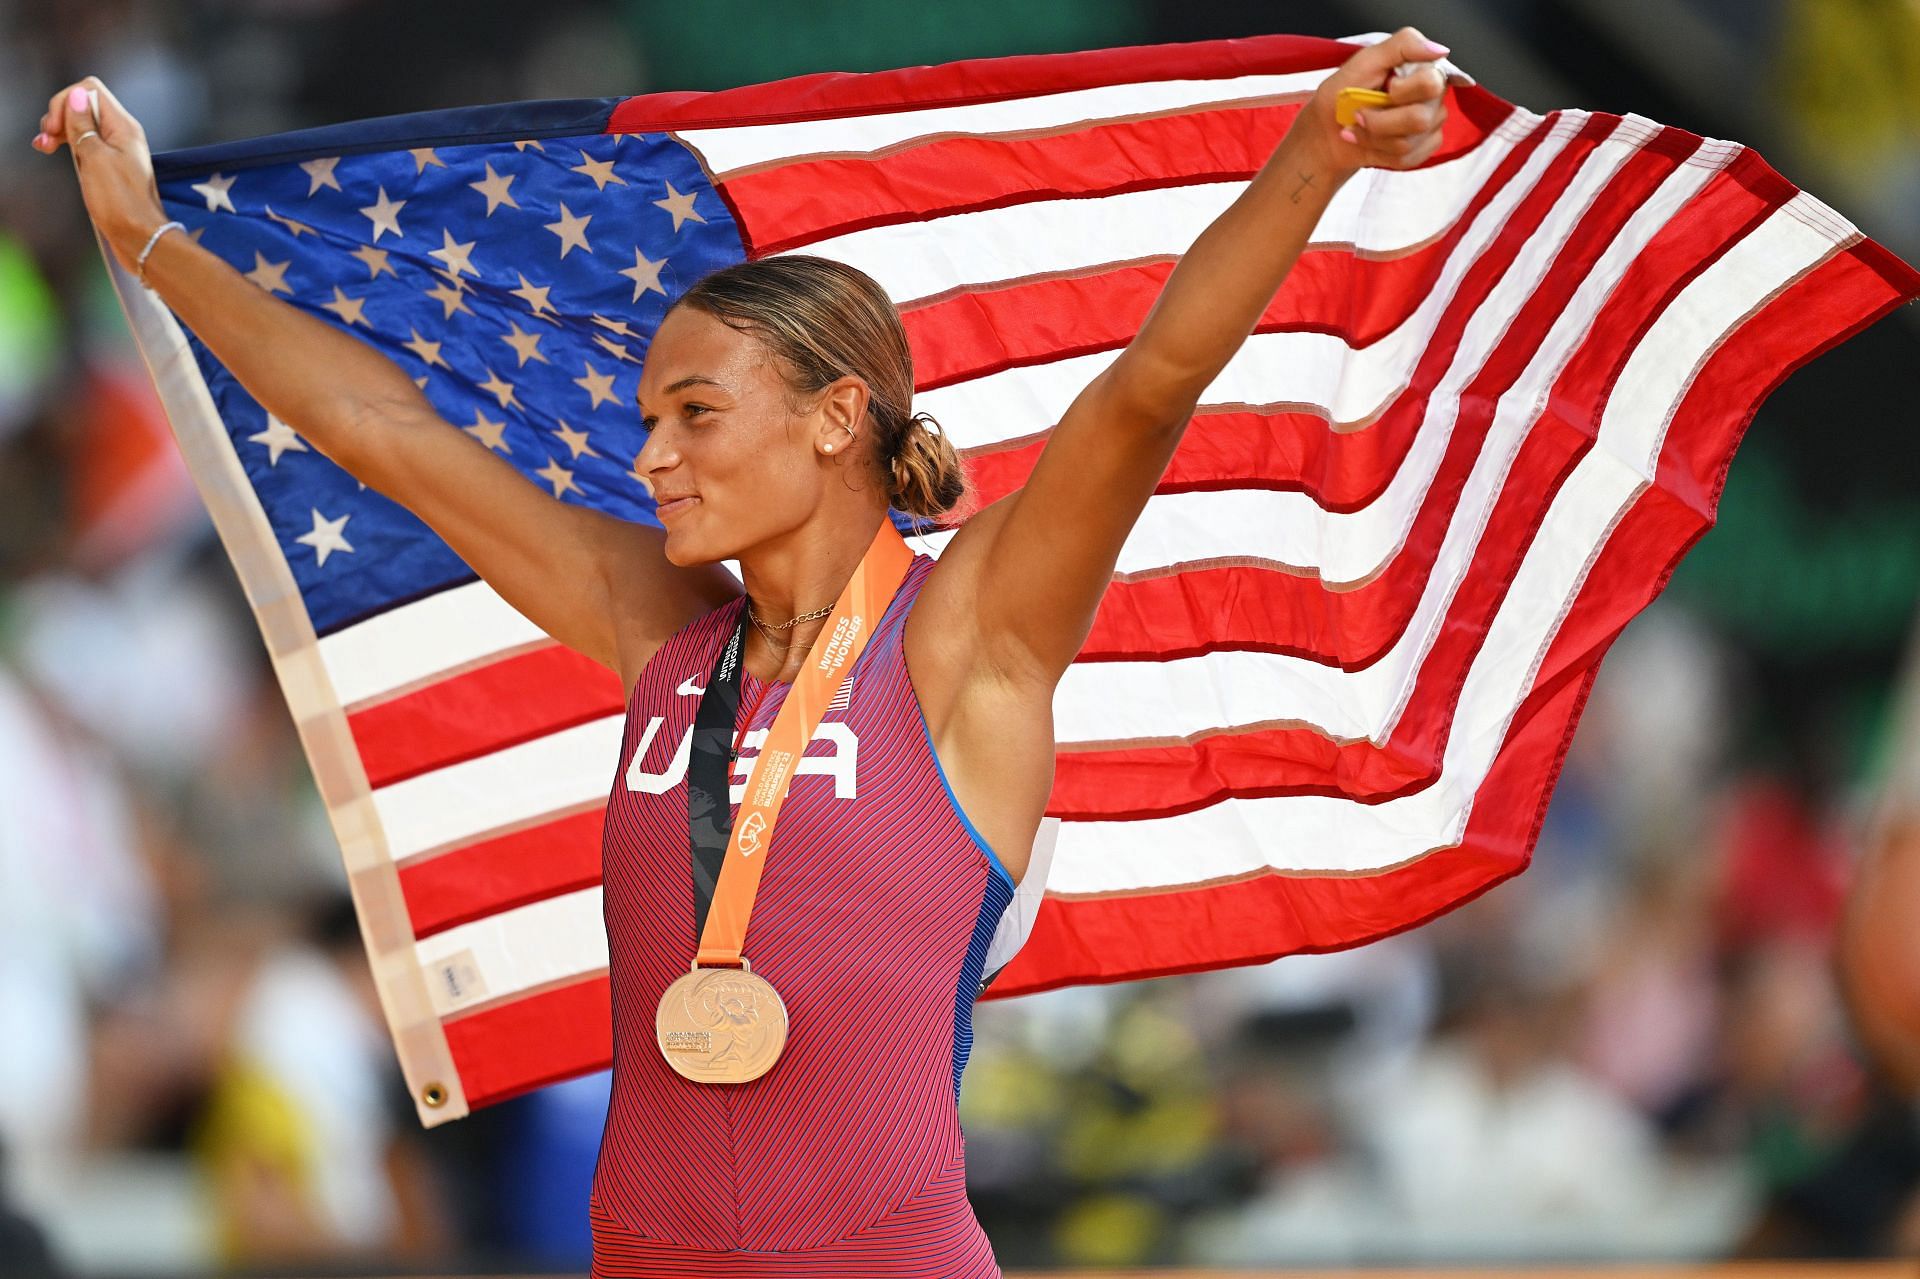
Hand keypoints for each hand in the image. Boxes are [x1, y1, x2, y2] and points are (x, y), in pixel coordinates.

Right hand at [32, 77, 168, 272]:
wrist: (141, 239)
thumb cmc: (122, 204)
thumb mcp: (95, 159)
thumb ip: (83, 125)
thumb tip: (77, 96)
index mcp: (124, 127)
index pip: (91, 90)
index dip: (67, 102)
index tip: (55, 127)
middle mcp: (123, 135)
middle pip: (84, 105)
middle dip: (60, 116)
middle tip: (48, 137)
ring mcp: (117, 151)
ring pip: (83, 126)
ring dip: (61, 131)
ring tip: (45, 146)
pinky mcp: (111, 167)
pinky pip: (87, 145)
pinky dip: (69, 145)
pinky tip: (55, 152)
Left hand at [1305, 27, 1451, 179]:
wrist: (1326, 132)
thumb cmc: (1342, 95)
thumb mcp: (1364, 61)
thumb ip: (1403, 45)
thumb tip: (1439, 50)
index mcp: (1422, 70)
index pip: (1431, 82)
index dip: (1402, 91)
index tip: (1385, 87)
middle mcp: (1432, 97)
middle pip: (1421, 118)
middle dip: (1381, 121)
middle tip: (1360, 113)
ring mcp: (1430, 124)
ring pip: (1409, 142)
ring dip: (1374, 137)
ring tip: (1359, 127)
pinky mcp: (1422, 148)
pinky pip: (1408, 158)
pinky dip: (1380, 152)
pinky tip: (1368, 142)